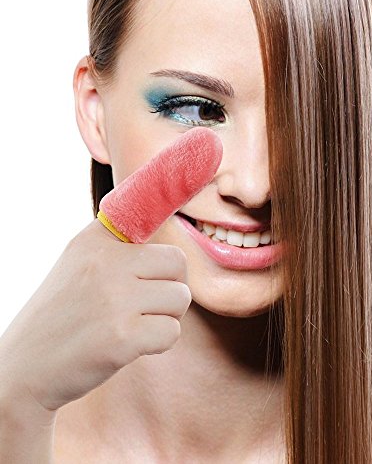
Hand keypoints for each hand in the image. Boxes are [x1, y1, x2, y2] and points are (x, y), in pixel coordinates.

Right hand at [0, 127, 222, 418]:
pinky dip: (157, 342)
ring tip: (131, 323)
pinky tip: (127, 344)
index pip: (142, 202)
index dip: (174, 176)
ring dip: (164, 316)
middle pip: (178, 263)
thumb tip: (162, 215)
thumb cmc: (63, 313)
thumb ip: (120, 242)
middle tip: (144, 301)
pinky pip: (171, 332)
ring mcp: (113, 299)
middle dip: (170, 286)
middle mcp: (105, 261)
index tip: (207, 142)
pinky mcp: (122, 337)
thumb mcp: (82, 263)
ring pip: (180, 298)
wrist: (23, 369)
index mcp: (96, 239)